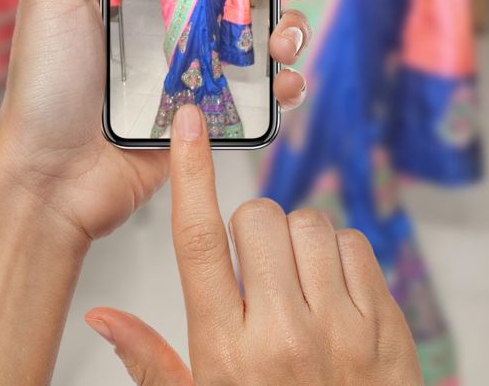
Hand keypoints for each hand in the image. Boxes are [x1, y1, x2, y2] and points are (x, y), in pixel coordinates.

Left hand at [0, 0, 321, 248]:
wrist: (51, 180)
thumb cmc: (45, 80)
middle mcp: (181, 11)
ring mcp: (202, 59)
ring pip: (269, 26)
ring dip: (292, 22)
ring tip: (283, 35)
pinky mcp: (215, 105)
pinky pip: (267, 86)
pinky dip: (287, 81)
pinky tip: (284, 81)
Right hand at [84, 103, 423, 385]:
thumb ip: (152, 361)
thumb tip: (103, 316)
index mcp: (227, 353)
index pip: (198, 242)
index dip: (190, 174)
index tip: (189, 125)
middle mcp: (283, 334)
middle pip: (257, 218)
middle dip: (252, 230)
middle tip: (257, 271)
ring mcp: (341, 327)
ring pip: (310, 223)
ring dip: (297, 241)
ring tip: (297, 286)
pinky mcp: (385, 322)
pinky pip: (355, 243)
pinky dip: (339, 256)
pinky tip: (332, 294)